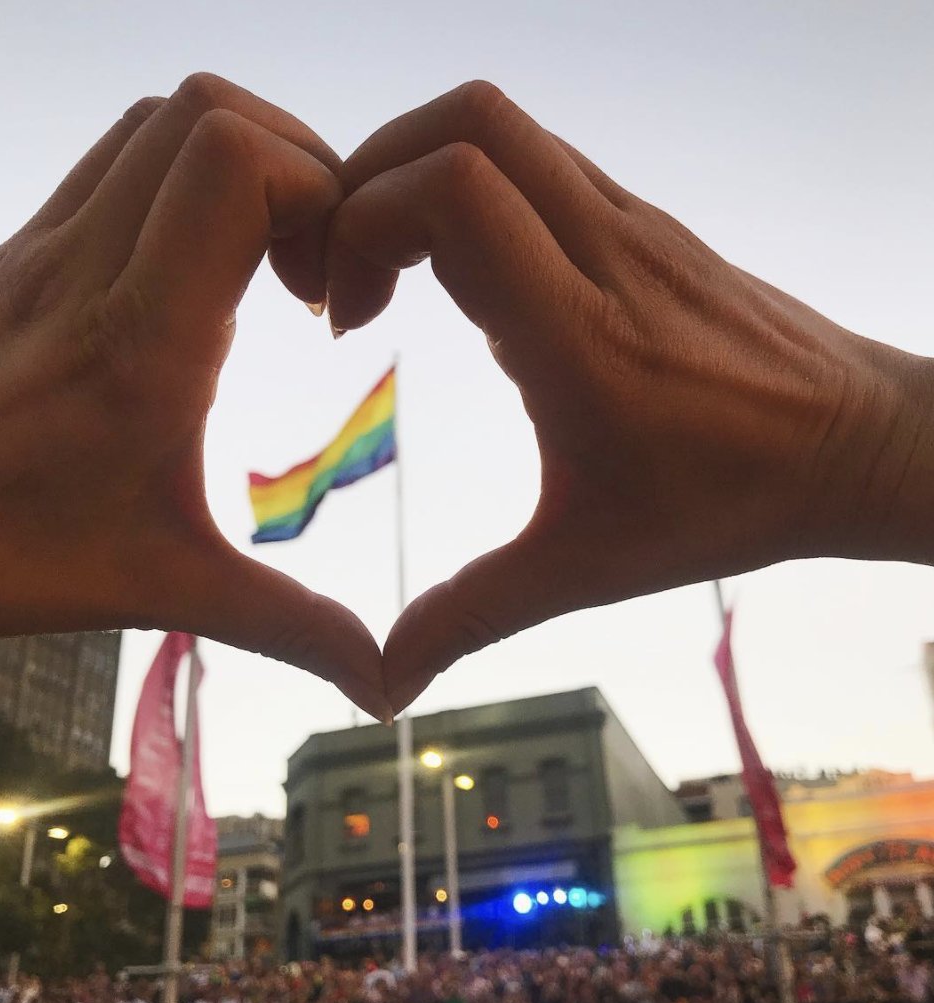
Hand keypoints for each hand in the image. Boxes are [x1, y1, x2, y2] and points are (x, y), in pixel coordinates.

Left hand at [0, 73, 387, 720]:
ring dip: (244, 166)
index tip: (335, 297)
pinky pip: (119, 160)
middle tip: (319, 275)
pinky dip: (189, 182)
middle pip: (211, 113)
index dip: (321, 197)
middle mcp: (88, 268)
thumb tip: (384, 685)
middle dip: (301, 172)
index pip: (236, 166)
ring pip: (161, 120)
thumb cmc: (11, 555)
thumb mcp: (167, 589)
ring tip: (274, 266)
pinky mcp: (26, 249)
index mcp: (140, 342)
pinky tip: (208, 275)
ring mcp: (46, 246)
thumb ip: (289, 627)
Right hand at [327, 82, 932, 712]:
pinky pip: (539, 158)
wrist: (853, 444)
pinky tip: (466, 275)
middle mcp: (607, 254)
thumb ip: (473, 615)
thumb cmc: (730, 504)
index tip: (348, 319)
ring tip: (393, 270)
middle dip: (369, 180)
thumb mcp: (586, 568)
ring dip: (419, 173)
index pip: (451, 194)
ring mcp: (632, 223)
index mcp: (582, 337)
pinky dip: (472, 185)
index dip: (363, 227)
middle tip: (349, 276)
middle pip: (463, 123)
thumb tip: (385, 680)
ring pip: (501, 123)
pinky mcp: (645, 220)